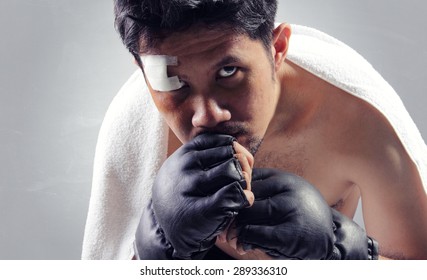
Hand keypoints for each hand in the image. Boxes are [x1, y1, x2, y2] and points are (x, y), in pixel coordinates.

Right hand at [138, 134, 253, 258]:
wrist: (166, 231)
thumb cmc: (184, 196)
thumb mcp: (187, 169)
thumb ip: (210, 156)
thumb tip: (245, 154)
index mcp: (185, 154)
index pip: (222, 141)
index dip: (235, 152)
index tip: (236, 166)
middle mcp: (186, 166)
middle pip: (231, 155)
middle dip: (243, 167)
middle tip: (243, 180)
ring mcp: (192, 186)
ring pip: (234, 172)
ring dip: (246, 182)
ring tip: (242, 191)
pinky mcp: (203, 209)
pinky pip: (236, 194)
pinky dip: (246, 197)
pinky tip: (243, 202)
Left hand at [227, 168, 377, 259]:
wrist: (333, 241)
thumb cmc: (301, 218)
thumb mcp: (284, 197)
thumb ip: (261, 192)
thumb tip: (225, 194)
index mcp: (284, 179)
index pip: (245, 180)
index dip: (232, 195)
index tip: (225, 207)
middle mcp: (288, 190)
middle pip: (244, 197)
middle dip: (231, 214)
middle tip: (224, 228)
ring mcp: (290, 210)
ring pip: (246, 215)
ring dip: (234, 229)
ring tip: (233, 238)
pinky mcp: (289, 234)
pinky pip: (253, 234)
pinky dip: (243, 241)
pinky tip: (243, 246)